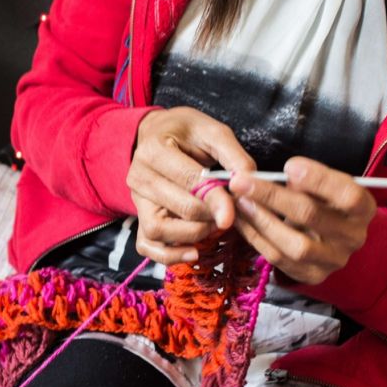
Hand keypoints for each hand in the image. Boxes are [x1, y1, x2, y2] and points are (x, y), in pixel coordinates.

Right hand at [127, 108, 255, 264]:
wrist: (157, 134)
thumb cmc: (186, 131)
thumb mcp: (212, 131)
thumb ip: (233, 156)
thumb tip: (250, 182)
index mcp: (154, 150)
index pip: (188, 182)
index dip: (216, 199)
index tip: (235, 212)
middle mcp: (139, 177)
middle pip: (179, 209)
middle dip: (211, 216)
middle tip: (232, 213)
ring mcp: (136, 200)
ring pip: (158, 231)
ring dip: (192, 234)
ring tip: (213, 224)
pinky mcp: (139, 217)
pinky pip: (147, 246)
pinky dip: (169, 255)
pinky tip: (194, 252)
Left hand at [228, 157, 376, 284]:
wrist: (332, 239)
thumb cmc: (324, 202)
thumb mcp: (324, 186)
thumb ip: (307, 180)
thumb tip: (281, 173)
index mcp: (363, 208)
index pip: (348, 195)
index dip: (318, 179)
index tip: (288, 165)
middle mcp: (353, 237)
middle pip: (311, 216)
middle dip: (271, 196)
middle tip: (240, 181)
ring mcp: (333, 261)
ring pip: (294, 244)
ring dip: (260, 220)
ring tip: (238, 201)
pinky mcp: (312, 275)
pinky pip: (278, 258)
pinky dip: (255, 237)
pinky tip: (240, 220)